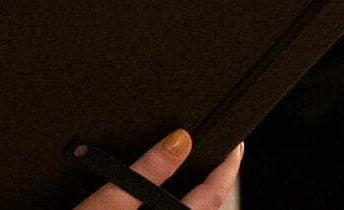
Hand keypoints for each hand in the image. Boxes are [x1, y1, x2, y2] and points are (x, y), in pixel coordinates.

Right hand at [71, 129, 242, 209]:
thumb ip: (146, 172)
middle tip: (218, 157)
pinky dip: (172, 207)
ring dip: (193, 199)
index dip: (226, 169)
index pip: (212, 196)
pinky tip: (157, 198)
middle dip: (213, 184)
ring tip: (193, 174)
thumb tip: (178, 141)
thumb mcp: (107, 202)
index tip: (235, 146)